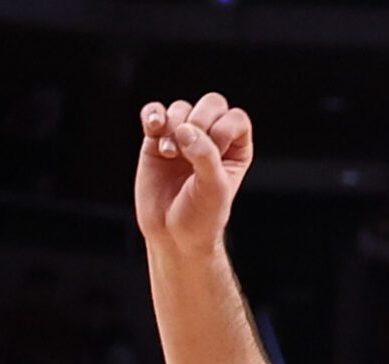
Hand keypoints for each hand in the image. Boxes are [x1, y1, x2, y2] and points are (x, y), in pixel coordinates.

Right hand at [135, 94, 254, 256]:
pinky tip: (153, 129)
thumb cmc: (201, 217)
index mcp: (236, 150)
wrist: (172, 235)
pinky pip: (154, 112)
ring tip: (170, 154)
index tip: (213, 156)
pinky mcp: (156, 140)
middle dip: (199, 121)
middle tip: (189, 151)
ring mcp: (184, 138)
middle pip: (210, 104)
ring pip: (181, 108)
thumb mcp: (213, 188)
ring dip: (174, 126)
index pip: (235, 118)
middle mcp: (212, 140)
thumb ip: (205, 156)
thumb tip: (185, 130)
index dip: (222, 130)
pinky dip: (152, 115)